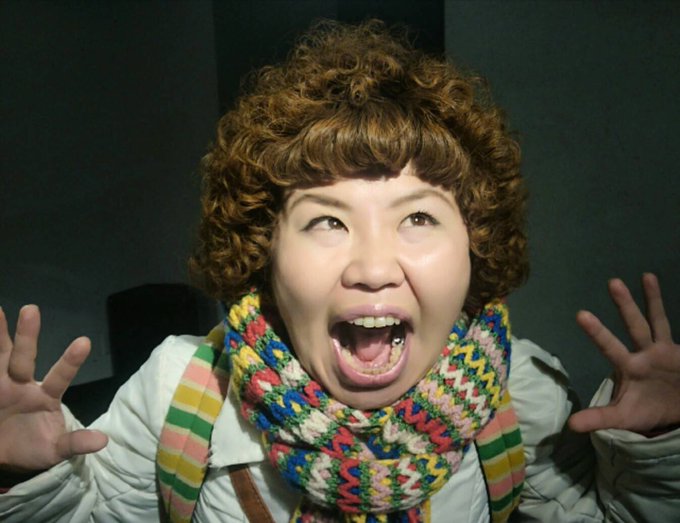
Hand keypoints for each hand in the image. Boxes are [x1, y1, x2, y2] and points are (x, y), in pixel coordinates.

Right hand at [0, 305, 107, 475]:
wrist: (4, 454)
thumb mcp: (55, 449)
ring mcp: (1, 382)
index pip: (60, 376)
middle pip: (24, 357)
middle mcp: (22, 383)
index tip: (84, 342)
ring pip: (0, 355)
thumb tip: (103, 441)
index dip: (71, 362)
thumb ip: (75, 443)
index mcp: (45, 396)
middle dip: (27, 335)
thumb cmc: (34, 446)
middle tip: (31, 309)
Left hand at [569, 273, 679, 433]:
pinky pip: (675, 328)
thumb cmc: (646, 410)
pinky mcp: (679, 352)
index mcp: (628, 366)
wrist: (677, 410)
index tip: (580, 313)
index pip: (610, 345)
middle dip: (625, 305)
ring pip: (657, 321)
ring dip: (652, 300)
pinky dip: (677, 312)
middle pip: (634, 325)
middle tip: (612, 282)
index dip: (597, 332)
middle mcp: (644, 352)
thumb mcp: (623, 417)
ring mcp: (663, 349)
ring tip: (644, 276)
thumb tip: (570, 426)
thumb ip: (599, 418)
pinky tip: (669, 286)